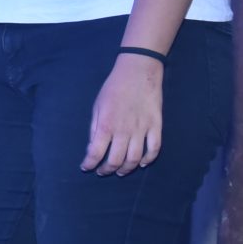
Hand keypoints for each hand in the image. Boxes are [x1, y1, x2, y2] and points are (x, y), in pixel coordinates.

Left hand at [83, 56, 162, 174]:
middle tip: (102, 171)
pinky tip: (142, 163)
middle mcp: (124, 131)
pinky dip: (149, 159)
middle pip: (116, 160)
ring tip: (120, 171)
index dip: (89, 163)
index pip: (95, 153)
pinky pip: (154, 148)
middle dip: (107, 170)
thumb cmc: (113, 88)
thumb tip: (92, 148)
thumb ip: (95, 128)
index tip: (86, 167)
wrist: (138, 72)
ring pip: (135, 158)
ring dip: (127, 168)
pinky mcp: (156, 126)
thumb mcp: (97, 106)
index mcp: (106, 125)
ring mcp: (142, 129)